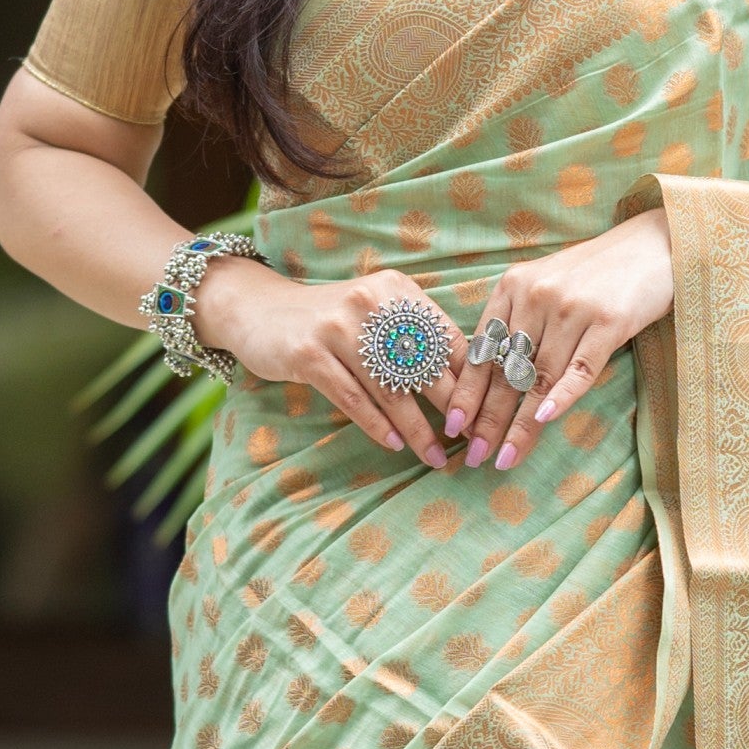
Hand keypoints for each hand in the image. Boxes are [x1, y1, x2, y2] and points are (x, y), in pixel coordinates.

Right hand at [196, 259, 454, 467]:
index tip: (487, 416)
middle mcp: (371, 304)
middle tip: (472, 443)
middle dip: (453, 410)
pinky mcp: (309, 354)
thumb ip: (416, 340)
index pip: (448, 340)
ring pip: (391, 389)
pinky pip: (353, 398)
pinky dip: (376, 424)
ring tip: (436, 456)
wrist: (261, 311)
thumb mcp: (377, 316)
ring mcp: (338, 328)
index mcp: (398, 292)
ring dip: (417, 429)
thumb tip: (468, 389)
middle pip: (425, 365)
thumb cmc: (332, 323)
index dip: (472, 381)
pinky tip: (394, 444)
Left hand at [449, 212, 675, 470]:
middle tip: (476, 456)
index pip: (483, 350)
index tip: (452, 428)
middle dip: (488, 419)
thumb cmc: (596, 274)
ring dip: (521, 424)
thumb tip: (489, 380)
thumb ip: (518, 321)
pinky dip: (562, 397)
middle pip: (506, 369)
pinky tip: (544, 421)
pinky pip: (580, 369)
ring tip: (506, 457)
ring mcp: (572, 308)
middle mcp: (537, 295)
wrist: (653, 246)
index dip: (466, 392)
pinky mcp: (609, 321)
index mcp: (513, 286)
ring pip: (539, 377)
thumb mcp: (546, 285)